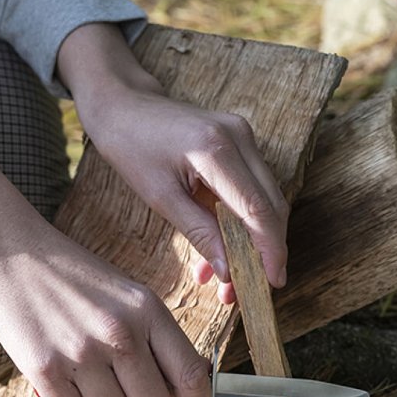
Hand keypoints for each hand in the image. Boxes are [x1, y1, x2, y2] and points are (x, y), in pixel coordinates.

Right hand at [0, 226, 210, 396]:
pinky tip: (63, 379)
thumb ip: (156, 340)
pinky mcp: (44, 369)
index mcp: (148, 310)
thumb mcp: (127, 297)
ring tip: (87, 377)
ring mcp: (81, 352)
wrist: (8, 252)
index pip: (190, 376)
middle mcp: (120, 333)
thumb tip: (181, 393)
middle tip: (121, 388)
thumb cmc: (73, 279)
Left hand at [58, 26, 289, 304]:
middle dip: (265, 253)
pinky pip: (251, 191)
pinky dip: (242, 225)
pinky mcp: (240, 143)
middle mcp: (240, 138)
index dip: (270, 251)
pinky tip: (221, 254)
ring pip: (266, 201)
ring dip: (254, 243)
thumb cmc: (132, 147)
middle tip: (249, 290)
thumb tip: (229, 271)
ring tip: (230, 281)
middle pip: (271, 207)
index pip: (258, 210)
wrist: (124, 105)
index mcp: (217, 150)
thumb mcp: (161, 198)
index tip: (273, 283)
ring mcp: (243, 137)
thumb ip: (199, 233)